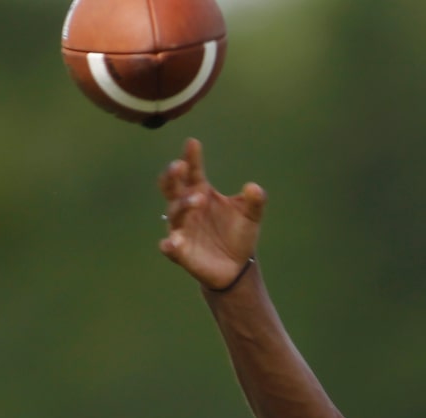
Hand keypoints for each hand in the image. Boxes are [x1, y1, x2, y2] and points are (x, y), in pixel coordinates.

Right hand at [158, 138, 266, 289]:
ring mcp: (181, 228)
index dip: (191, 157)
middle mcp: (186, 206)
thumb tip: (254, 188)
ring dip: (184, 204)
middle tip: (180, 166)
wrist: (237, 267)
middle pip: (171, 186)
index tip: (193, 143)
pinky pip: (170, 246)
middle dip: (173, 175)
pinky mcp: (180, 251)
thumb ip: (255, 201)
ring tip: (199, 199)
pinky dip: (170, 244)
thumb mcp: (251, 216)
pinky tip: (173, 243)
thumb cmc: (239, 235)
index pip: (193, 170)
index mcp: (200, 191)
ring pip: (175, 212)